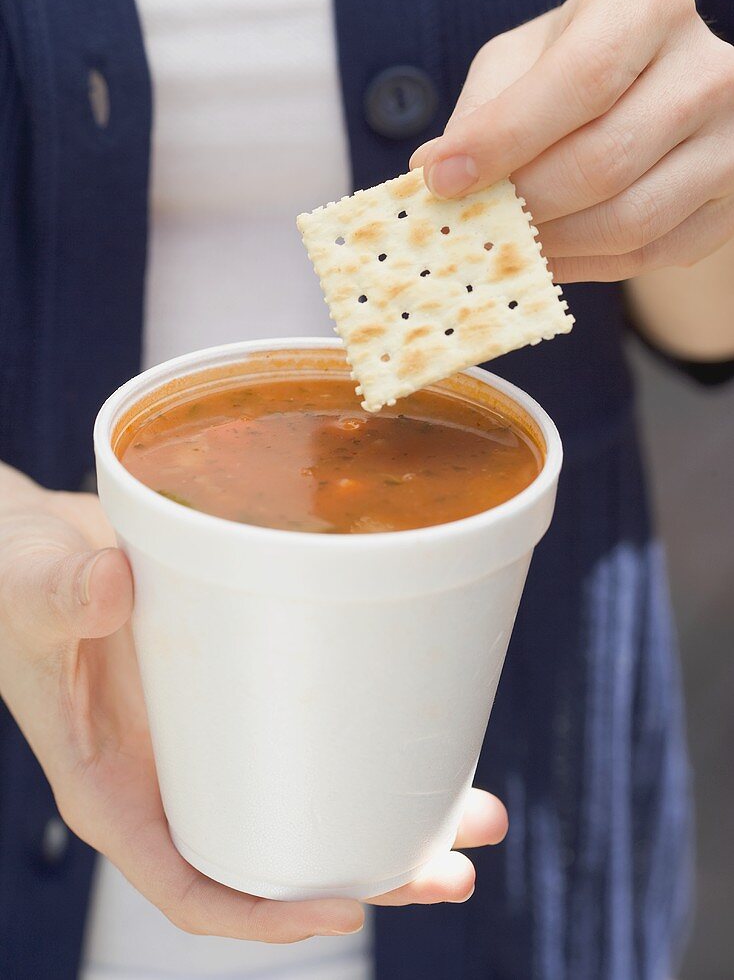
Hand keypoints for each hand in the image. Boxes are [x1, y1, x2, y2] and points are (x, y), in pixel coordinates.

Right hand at [0, 464, 507, 941]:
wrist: (38, 547)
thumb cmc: (17, 581)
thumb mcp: (30, 592)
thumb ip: (63, 598)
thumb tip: (108, 586)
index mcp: (117, 793)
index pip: (191, 888)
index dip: (267, 917)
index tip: (345, 912)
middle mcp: (175, 779)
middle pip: (278, 854)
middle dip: (370, 873)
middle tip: (454, 870)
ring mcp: (212, 737)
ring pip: (309, 800)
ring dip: (394, 816)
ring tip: (476, 816)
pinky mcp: (239, 687)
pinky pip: (308, 730)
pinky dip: (368, 740)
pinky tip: (430, 731)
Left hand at [412, 0, 733, 281]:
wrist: (656, 95)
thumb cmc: (575, 69)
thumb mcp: (523, 61)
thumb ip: (483, 110)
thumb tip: (432, 173)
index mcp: (649, 6)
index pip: (581, 80)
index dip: (504, 138)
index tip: (442, 179)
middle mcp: (708, 69)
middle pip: (604, 161)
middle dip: (521, 203)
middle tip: (467, 223)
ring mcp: (730, 143)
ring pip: (629, 221)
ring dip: (550, 245)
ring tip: (499, 243)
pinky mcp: (728, 207)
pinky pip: (647, 254)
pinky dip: (582, 266)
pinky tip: (541, 256)